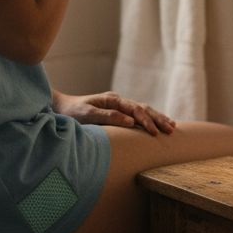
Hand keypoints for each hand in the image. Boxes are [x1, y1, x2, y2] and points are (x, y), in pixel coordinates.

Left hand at [51, 90, 176, 134]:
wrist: (60, 108)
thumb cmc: (71, 113)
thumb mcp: (86, 115)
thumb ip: (107, 117)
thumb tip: (131, 121)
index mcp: (112, 100)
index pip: (135, 109)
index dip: (146, 120)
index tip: (154, 132)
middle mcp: (118, 101)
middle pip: (143, 108)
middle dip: (158, 118)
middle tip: (172, 129)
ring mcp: (118, 106)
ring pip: (143, 110)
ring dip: (157, 118)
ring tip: (172, 126)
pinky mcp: (117, 113)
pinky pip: (138, 115)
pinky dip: (150, 119)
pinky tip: (158, 125)